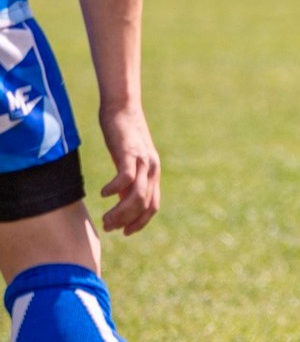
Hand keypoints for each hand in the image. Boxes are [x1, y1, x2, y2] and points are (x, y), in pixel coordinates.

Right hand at [97, 102, 159, 234]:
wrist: (122, 108)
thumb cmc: (122, 136)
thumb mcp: (127, 162)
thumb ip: (129, 181)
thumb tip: (122, 201)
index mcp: (153, 173)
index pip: (153, 206)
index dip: (141, 222)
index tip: (126, 232)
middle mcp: (152, 169)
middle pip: (144, 204)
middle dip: (127, 221)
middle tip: (109, 227)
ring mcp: (143, 161)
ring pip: (137, 195)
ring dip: (121, 212)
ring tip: (105, 219)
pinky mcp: (129, 152)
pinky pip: (127, 176)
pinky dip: (115, 189)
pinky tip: (103, 194)